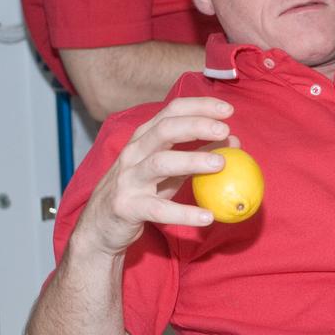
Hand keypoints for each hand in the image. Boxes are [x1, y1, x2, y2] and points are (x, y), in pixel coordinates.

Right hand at [72, 97, 236, 257]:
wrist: (101, 227)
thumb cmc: (140, 192)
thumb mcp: (170, 171)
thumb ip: (197, 153)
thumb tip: (234, 140)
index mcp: (143, 138)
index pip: (171, 111)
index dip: (199, 107)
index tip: (228, 110)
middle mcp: (133, 154)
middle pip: (165, 130)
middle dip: (196, 126)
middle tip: (224, 130)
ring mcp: (128, 179)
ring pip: (160, 163)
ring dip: (192, 160)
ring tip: (221, 163)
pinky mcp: (127, 207)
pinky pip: (158, 209)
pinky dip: (184, 212)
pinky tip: (208, 216)